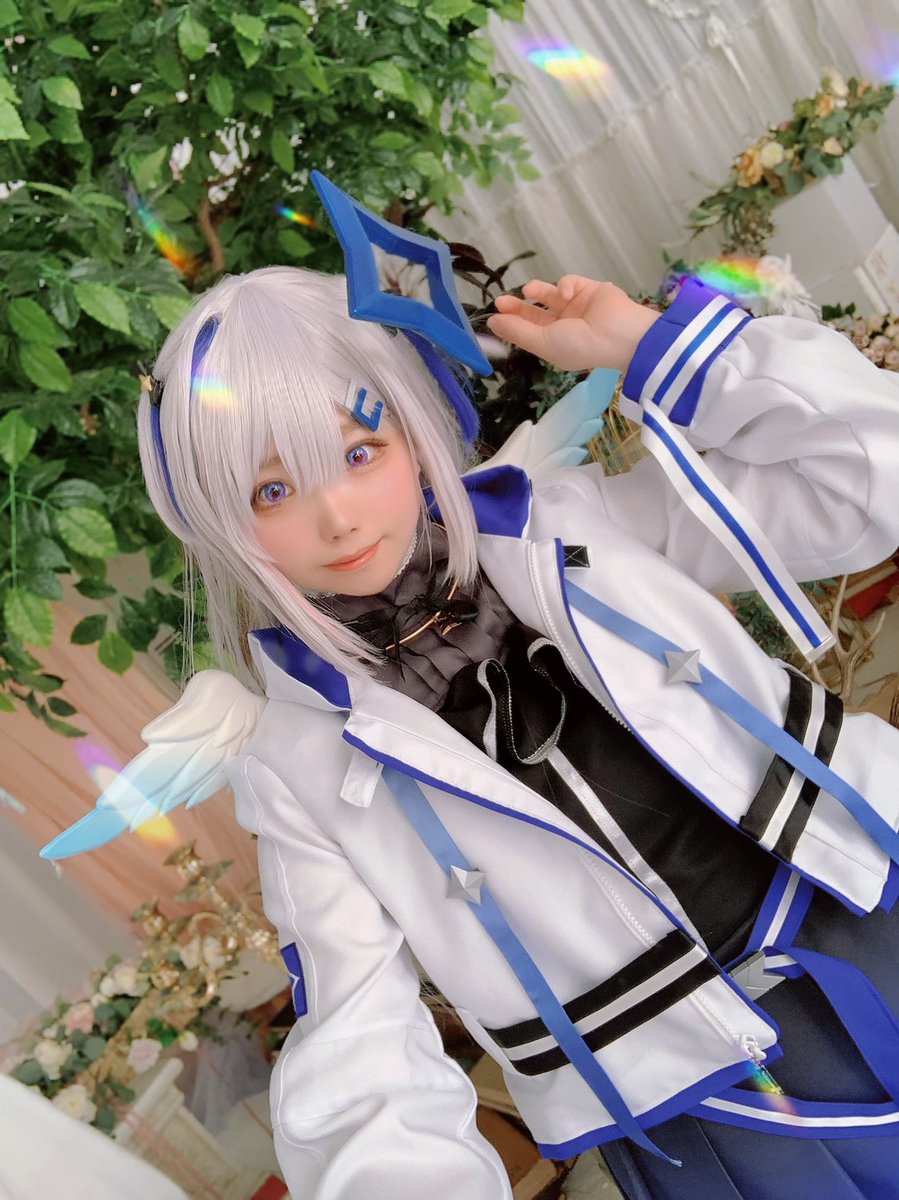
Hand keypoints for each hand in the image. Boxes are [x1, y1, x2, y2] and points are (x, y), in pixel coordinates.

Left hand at [486, 275, 660, 372]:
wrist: (619, 334)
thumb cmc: (580, 345)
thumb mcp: (544, 342)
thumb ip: (517, 331)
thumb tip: (492, 323)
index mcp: (556, 344)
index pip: (529, 331)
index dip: (512, 323)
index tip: (494, 315)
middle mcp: (565, 326)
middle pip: (536, 312)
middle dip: (518, 307)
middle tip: (501, 301)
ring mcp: (578, 307)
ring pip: (550, 294)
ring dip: (538, 291)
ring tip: (529, 291)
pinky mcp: (589, 289)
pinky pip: (570, 283)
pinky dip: (565, 285)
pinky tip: (567, 294)